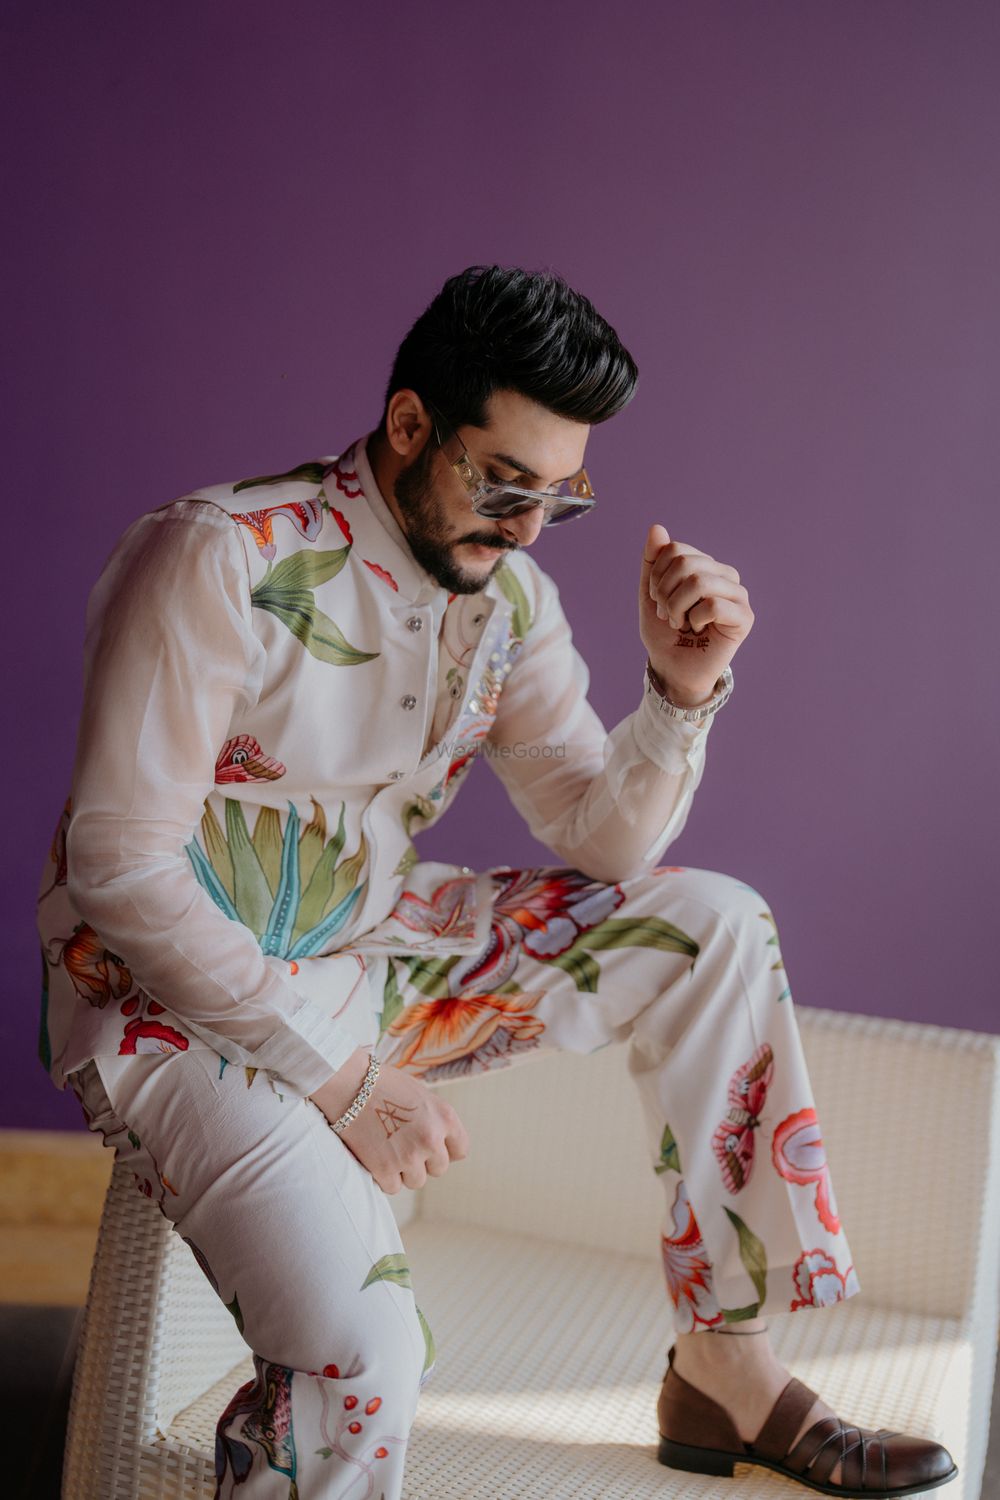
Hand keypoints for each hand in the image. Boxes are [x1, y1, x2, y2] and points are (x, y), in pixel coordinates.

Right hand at [308, 1046, 468, 1193]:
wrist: (349, 1084)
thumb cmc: (383, 1084)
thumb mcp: (421, 1094)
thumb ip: (434, 1119)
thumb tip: (439, 1141)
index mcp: (445, 1117)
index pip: (460, 1150)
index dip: (446, 1149)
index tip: (433, 1147)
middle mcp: (432, 1139)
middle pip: (439, 1168)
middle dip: (424, 1160)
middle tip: (404, 1145)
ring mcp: (409, 1157)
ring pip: (416, 1181)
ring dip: (404, 1171)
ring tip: (388, 1150)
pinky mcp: (385, 1170)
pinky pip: (393, 1187)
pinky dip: (384, 1177)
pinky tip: (375, 1157)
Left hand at [638, 523, 753, 705]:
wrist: (673, 670)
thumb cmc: (664, 634)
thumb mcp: (650, 595)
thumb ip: (653, 562)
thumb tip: (657, 528)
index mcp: (704, 565)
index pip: (675, 550)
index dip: (657, 577)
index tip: (658, 601)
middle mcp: (724, 575)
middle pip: (685, 563)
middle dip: (665, 593)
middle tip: (668, 615)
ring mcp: (737, 595)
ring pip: (699, 581)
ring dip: (678, 607)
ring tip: (680, 623)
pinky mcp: (744, 618)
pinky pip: (714, 605)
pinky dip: (695, 619)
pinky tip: (697, 630)